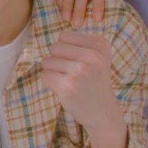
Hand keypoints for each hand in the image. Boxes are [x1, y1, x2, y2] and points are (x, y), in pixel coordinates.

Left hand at [40, 31, 125, 147]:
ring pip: (47, 61)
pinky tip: (62, 88)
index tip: (78, 61)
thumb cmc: (94, 81)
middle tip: (70, 73)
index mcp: (100, 45)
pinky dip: (49, 82)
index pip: (64, 36)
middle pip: (54, 47)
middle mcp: (93, 56)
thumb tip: (55, 41)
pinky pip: (44, 75)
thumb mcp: (98, 57)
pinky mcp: (68, 85)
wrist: (103, 111)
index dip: (65, 49)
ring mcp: (81, 70)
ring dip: (52, 71)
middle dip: (57, 59)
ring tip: (68, 80)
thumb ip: (79, 43)